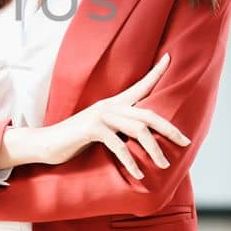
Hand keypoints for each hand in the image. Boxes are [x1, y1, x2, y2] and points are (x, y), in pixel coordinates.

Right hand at [33, 53, 189, 180]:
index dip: (156, 72)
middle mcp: (109, 106)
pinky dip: (130, 161)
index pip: (140, 86)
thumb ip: (118, 129)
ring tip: (163, 164)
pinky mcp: (91, 129)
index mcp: (113, 104)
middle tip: (185, 141)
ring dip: (153, 150)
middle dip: (169, 128)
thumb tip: (141, 137)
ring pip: (138, 130)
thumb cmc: (74, 140)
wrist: (45, 143)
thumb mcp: (100, 131)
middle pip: (148, 113)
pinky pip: (118, 145)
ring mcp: (100, 116)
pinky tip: (138, 172)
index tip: (169, 58)